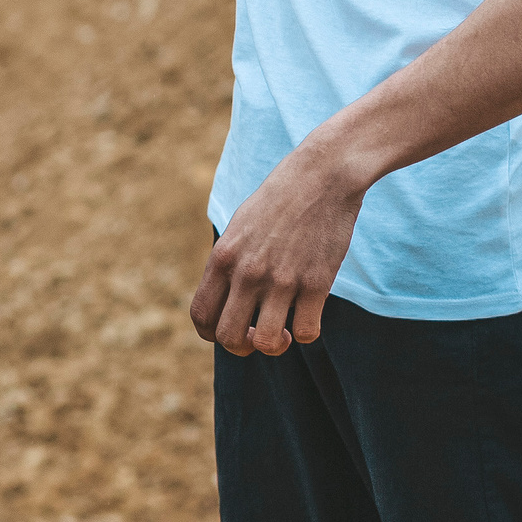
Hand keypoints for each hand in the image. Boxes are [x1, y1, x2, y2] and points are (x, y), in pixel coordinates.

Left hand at [188, 140, 367, 357]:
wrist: (321, 175)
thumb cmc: (280, 199)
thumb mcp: (241, 226)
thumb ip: (230, 262)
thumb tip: (225, 299)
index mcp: (223, 256)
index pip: (201, 315)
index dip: (212, 333)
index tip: (232, 327)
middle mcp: (247, 271)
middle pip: (228, 338)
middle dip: (241, 347)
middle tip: (257, 333)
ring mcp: (282, 279)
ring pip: (268, 343)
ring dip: (275, 345)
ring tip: (284, 330)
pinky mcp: (316, 282)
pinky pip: (307, 332)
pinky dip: (307, 332)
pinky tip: (308, 315)